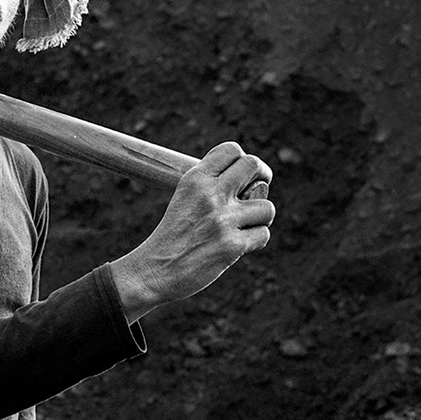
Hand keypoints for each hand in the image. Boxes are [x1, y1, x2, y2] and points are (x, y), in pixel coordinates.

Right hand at [110, 143, 274, 323]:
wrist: (154, 270)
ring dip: (260, 217)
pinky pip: (263, 234)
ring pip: (266, 206)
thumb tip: (251, 180)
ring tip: (244, 226)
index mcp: (195, 179)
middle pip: (253, 165)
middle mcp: (210, 194)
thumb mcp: (184, 197)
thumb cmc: (172, 235)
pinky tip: (237, 246)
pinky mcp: (232, 245)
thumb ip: (212, 185)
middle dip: (263, 176)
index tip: (243, 174)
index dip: (243, 160)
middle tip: (256, 190)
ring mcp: (223, 220)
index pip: (231, 149)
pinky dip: (255, 241)